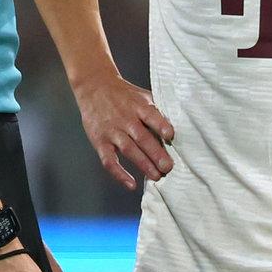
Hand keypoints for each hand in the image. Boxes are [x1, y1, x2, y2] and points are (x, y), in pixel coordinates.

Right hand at [73, 73, 175, 189]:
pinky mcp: (100, 141)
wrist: (94, 87)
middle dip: (156, 153)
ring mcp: (112, 131)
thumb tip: (177, 127)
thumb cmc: (124, 94)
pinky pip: (109, 160)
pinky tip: (131, 184)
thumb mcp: (142, 95)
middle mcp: (125, 119)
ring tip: (157, 177)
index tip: (170, 136)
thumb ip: (156, 110)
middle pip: (142, 137)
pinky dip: (119, 174)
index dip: (161, 125)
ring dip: (143, 164)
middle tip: (168, 167)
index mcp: (138, 106)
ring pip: (129, 150)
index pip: (151, 116)